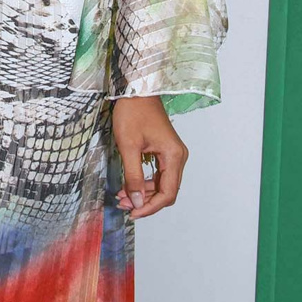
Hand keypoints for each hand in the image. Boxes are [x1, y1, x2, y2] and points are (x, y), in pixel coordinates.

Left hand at [112, 96, 187, 220]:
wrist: (136, 89)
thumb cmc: (132, 113)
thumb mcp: (128, 146)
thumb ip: (133, 176)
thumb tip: (137, 203)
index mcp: (174, 156)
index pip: (167, 193)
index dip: (150, 207)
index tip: (132, 212)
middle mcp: (178, 157)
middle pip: (166, 191)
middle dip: (145, 201)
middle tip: (123, 204)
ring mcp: (173, 153)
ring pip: (162, 184)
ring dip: (144, 193)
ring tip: (123, 195)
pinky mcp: (165, 150)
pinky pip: (159, 174)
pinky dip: (145, 182)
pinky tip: (129, 184)